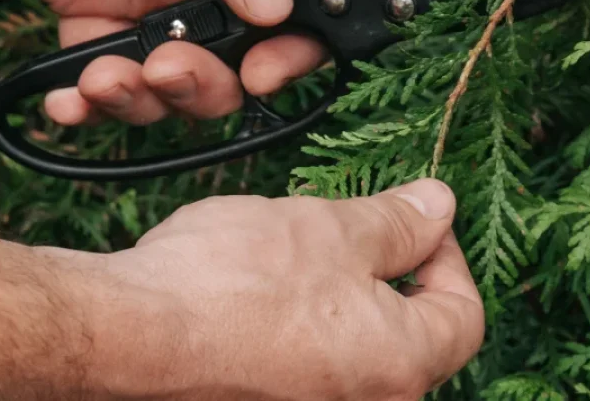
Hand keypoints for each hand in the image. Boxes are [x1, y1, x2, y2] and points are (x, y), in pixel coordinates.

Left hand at [0, 0, 325, 125]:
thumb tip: (275, 3)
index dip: (291, 42)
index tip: (262, 71)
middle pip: (239, 49)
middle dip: (209, 82)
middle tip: (171, 72)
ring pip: (173, 71)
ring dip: (146, 98)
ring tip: (106, 80)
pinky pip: (103, 64)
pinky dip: (88, 96)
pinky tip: (70, 96)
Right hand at [0, 172, 483, 400]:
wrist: (127, 332)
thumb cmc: (229, 285)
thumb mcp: (332, 228)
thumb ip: (399, 222)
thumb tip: (439, 207)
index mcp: (400, 365)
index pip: (463, 317)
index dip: (447, 256)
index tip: (417, 219)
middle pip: (408, 335)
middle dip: (386, 272)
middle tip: (350, 226)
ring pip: (351, 344)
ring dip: (337, 292)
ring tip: (293, 248)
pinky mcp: (261, 396)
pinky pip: (303, 359)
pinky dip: (297, 320)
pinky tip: (258, 284)